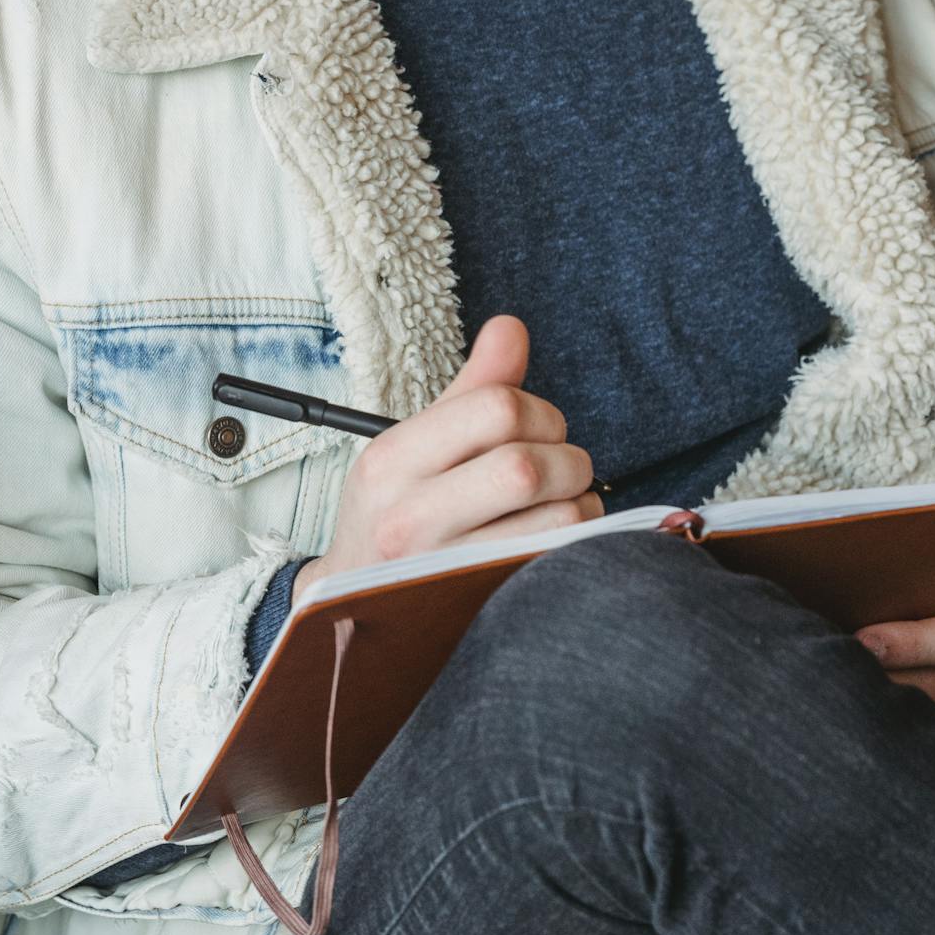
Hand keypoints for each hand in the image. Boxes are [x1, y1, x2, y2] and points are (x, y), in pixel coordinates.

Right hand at [294, 313, 603, 603]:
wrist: (353, 607)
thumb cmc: (396, 513)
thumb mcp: (414, 445)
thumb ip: (472, 388)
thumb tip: (511, 327)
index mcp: (391, 461)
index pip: (496, 408)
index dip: (539, 410)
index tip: (539, 428)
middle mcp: (409, 519)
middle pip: (528, 467)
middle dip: (567, 459)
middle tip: (562, 467)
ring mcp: (444, 573)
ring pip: (557, 520)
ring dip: (581, 505)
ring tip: (565, 503)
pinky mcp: (480, 608)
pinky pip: (559, 564)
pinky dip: (578, 543)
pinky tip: (559, 538)